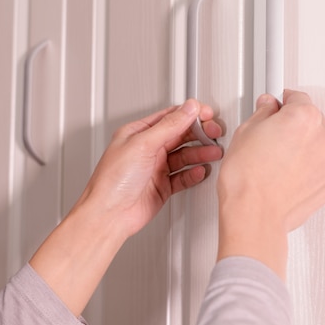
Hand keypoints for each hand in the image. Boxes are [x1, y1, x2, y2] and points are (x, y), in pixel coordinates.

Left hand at [74, 99, 222, 238]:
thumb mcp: (143, 144)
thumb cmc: (113, 181)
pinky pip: (183, 176)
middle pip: (180, 135)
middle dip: (200, 133)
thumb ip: (169, 125)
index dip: (191, 115)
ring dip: (200, 153)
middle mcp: (147, 149)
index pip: (170, 117)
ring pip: (184, 156)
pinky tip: (199, 171)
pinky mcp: (162, 187)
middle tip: (215, 134)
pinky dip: (193, 173)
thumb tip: (188, 108)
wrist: (109, 215)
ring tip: (213, 153)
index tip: (208, 115)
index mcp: (138, 133)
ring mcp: (155, 168)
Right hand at [217, 90, 324, 277]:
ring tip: (275, 161)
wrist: (254, 214)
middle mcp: (323, 137)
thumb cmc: (247, 179)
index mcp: (304, 117)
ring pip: (316, 146)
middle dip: (293, 127)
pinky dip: (306, 169)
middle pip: (311, 121)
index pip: (297, 97)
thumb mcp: (245, 132)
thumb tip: (268, 108)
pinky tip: (284, 175)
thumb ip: (263, 113)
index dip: (282, 102)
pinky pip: (318, 168)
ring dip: (301, 149)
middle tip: (270, 138)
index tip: (276, 106)